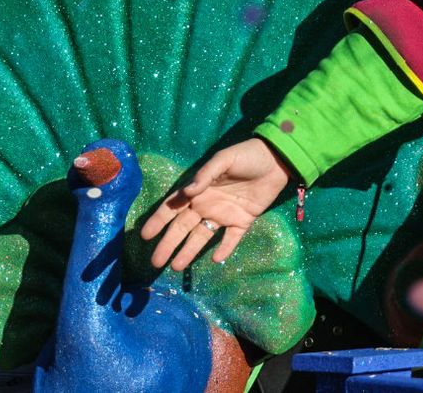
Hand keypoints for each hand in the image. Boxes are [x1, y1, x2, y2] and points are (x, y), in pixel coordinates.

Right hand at [141, 139, 293, 269]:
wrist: (277, 160)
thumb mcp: (224, 160)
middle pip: (183, 228)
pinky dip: (224, 249)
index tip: (145, 235)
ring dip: (189, 251)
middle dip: (169, 244)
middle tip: (156, 262)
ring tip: (177, 267)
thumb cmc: (247, 155)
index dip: (158, 221)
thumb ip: (205, 175)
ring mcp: (224, 214)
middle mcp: (207, 205)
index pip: (172, 208)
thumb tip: (187, 192)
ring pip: (202, 236)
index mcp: (198, 190)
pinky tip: (216, 259)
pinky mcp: (243, 220)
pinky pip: (231, 238)